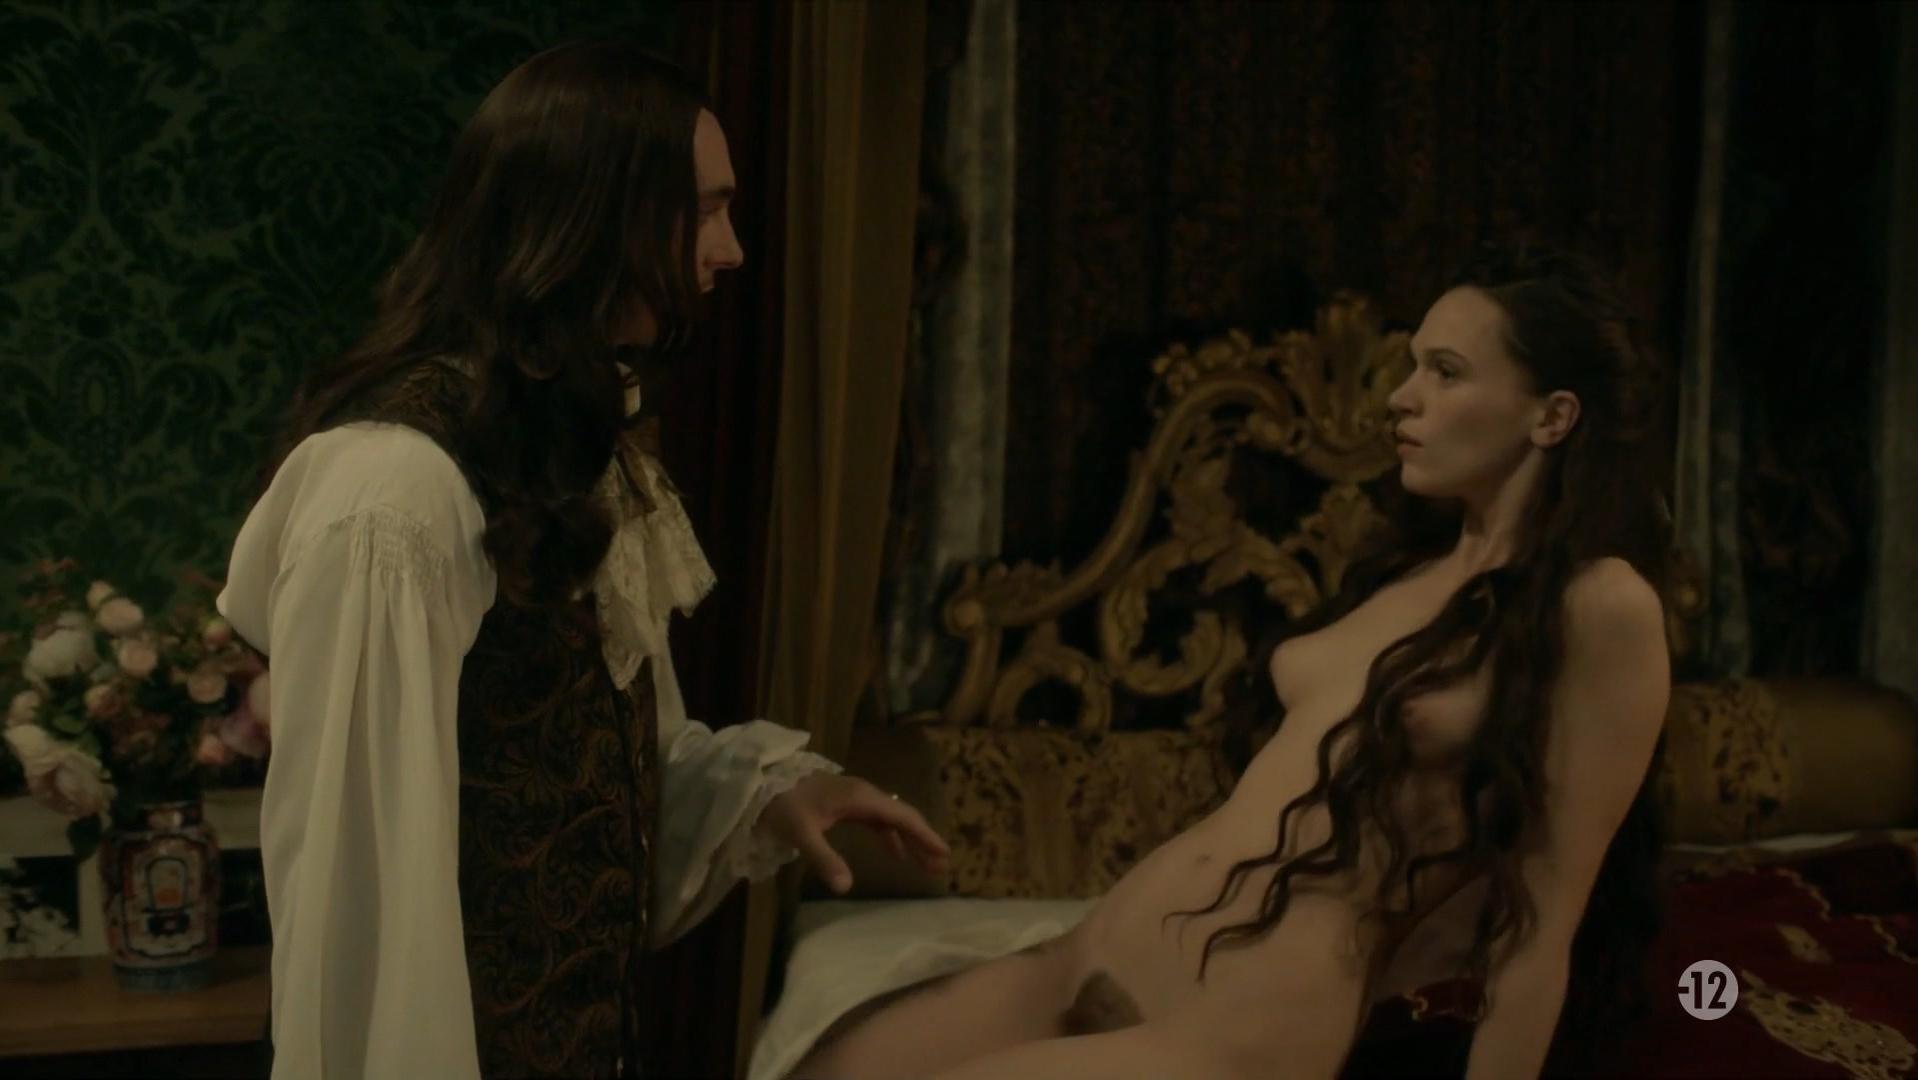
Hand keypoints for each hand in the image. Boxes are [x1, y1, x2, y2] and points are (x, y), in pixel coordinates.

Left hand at [757, 773, 950, 893]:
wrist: (760, 783)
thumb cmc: (782, 805)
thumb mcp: (801, 833)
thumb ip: (824, 858)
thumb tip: (846, 887)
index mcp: (861, 798)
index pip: (902, 817)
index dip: (924, 836)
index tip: (944, 854)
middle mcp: (864, 794)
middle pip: (902, 817)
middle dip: (922, 840)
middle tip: (941, 866)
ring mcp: (855, 798)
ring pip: (891, 819)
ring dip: (909, 840)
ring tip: (925, 864)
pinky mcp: (846, 804)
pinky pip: (877, 820)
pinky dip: (890, 837)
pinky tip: (894, 854)